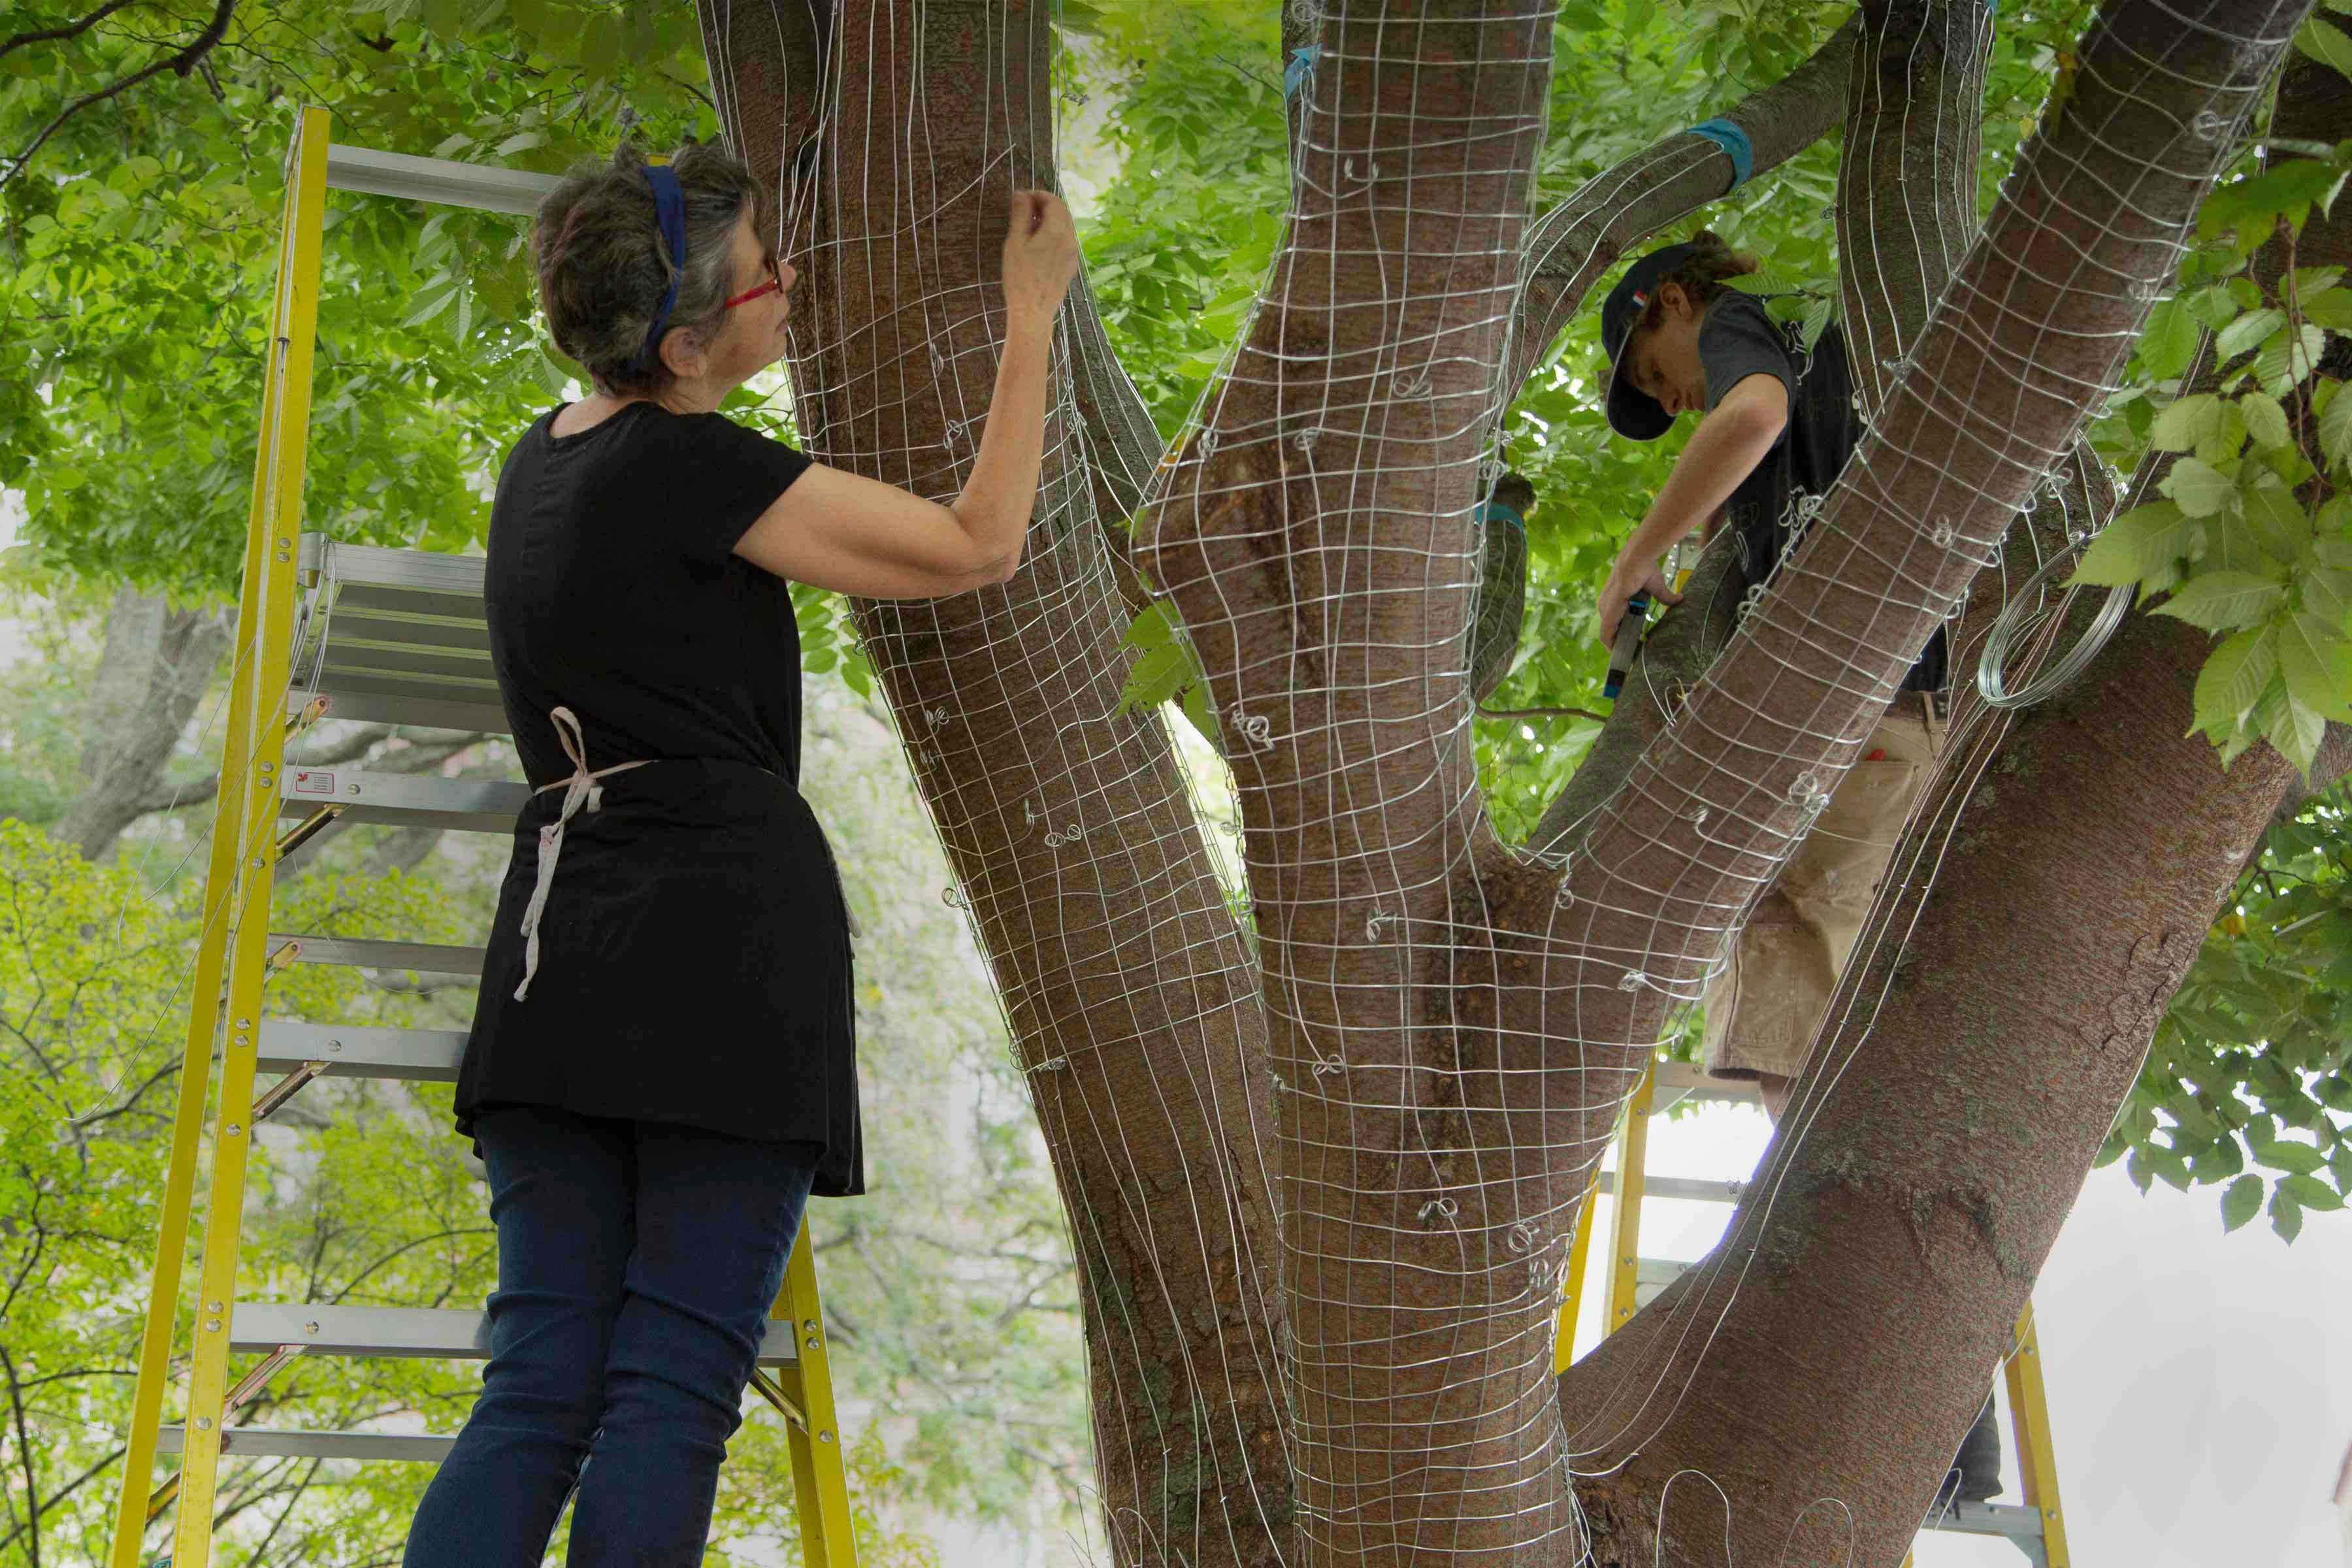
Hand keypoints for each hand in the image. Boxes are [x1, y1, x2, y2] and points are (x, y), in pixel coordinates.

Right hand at [1001, 190, 1079, 336]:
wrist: (1032, 311)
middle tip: (1024, 210)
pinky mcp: (1071, 265)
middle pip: (1063, 212)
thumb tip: (1021, 194)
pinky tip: (1038, 244)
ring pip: (1065, 227)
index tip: (1022, 198)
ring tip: (1028, 227)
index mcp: (1058, 232)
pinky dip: (1054, 234)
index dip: (1039, 195)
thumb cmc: (1019, 277)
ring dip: (1050, 220)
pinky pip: (1065, 241)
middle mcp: (1071, 240)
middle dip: (1045, 205)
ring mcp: (1073, 254)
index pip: (1054, 201)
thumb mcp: (1016, 242)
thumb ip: (1021, 215)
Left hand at [1597, 557, 1680, 648]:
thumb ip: (1664, 596)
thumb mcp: (1656, 587)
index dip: (1620, 634)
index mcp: (1614, 599)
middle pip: (1609, 630)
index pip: (1613, 621)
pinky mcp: (1609, 611)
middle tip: (1629, 655)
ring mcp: (1606, 608)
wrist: (1638, 559)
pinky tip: (1617, 653)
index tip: (1629, 645)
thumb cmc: (1645, 569)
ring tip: (1625, 657)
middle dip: (1618, 643)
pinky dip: (1611, 644)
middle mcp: (1606, 604)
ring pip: (1607, 634)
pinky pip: (1607, 633)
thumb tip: (1680, 599)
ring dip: (1615, 646)